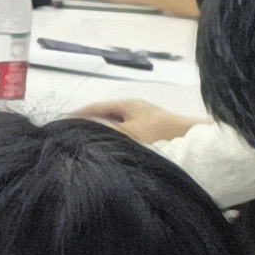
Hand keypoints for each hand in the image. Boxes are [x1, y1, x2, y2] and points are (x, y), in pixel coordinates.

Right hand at [75, 96, 196, 146]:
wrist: (191, 143)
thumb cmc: (157, 135)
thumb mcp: (126, 133)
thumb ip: (103, 129)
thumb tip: (80, 127)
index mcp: (128, 104)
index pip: (97, 106)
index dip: (80, 113)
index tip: (63, 121)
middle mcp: (135, 109)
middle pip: (107, 115)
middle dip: (91, 123)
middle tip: (74, 134)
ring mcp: (144, 120)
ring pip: (117, 125)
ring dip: (104, 132)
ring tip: (89, 143)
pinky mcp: (152, 132)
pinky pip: (126, 132)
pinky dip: (115, 138)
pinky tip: (112, 149)